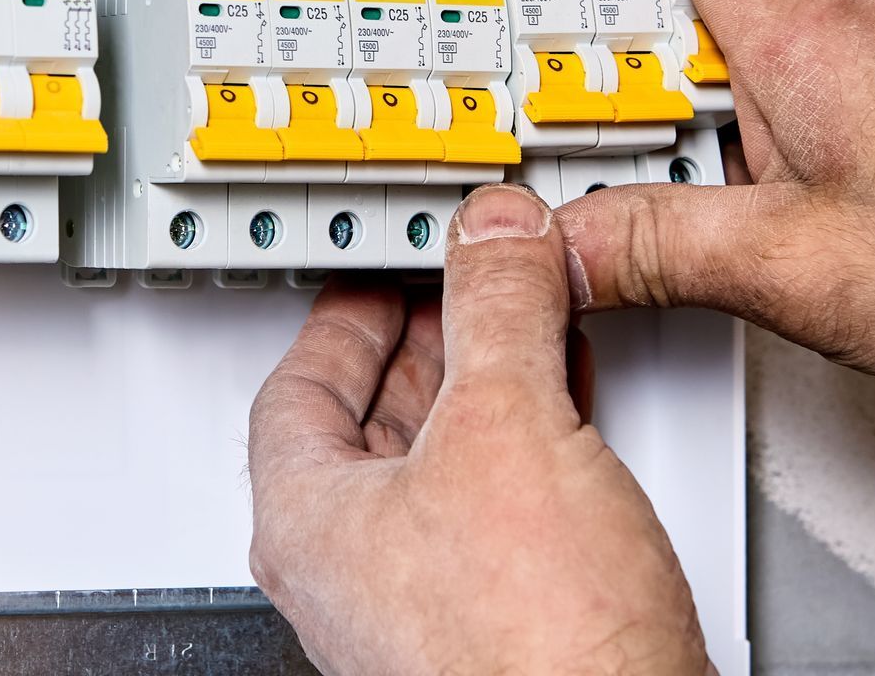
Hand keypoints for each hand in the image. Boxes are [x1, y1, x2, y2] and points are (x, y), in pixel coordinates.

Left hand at [247, 184, 713, 675]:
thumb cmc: (531, 651)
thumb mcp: (507, 426)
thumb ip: (497, 310)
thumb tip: (493, 239)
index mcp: (310, 526)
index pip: (296, 387)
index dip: (346, 311)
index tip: (384, 263)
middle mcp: (357, 575)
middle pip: (374, 423)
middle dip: (431, 337)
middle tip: (466, 277)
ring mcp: (429, 607)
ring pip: (445, 462)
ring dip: (491, 381)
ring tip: (531, 320)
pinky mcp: (505, 623)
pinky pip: (504, 502)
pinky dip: (535, 434)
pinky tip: (577, 401)